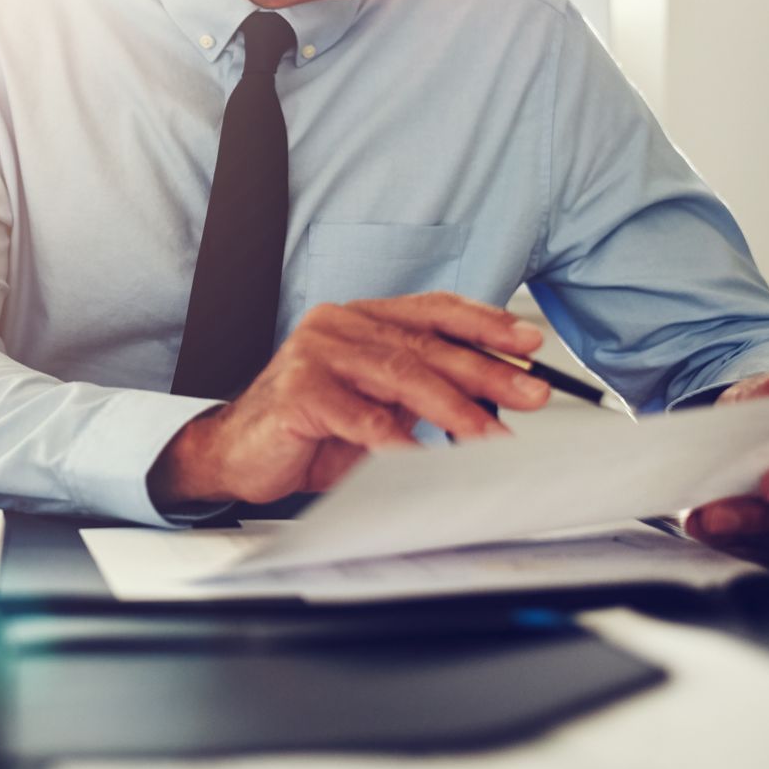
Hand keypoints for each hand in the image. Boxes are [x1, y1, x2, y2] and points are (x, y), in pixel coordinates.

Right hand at [149, 293, 554, 508]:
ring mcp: (315, 355)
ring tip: (492, 434)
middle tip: (532, 392)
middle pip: (425, 346)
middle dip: (486, 371)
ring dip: (455, 409)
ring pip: (400, 377)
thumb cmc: (309, 430)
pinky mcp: (299, 393)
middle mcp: (337, 326)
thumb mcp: (375, 403)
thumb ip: (418, 391)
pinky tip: (429, 457)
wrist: (237, 453)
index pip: (432, 311)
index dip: (484, 323)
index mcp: (358, 319)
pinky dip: (401, 441)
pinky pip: (363, 419)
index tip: (529, 342)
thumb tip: (490, 397)